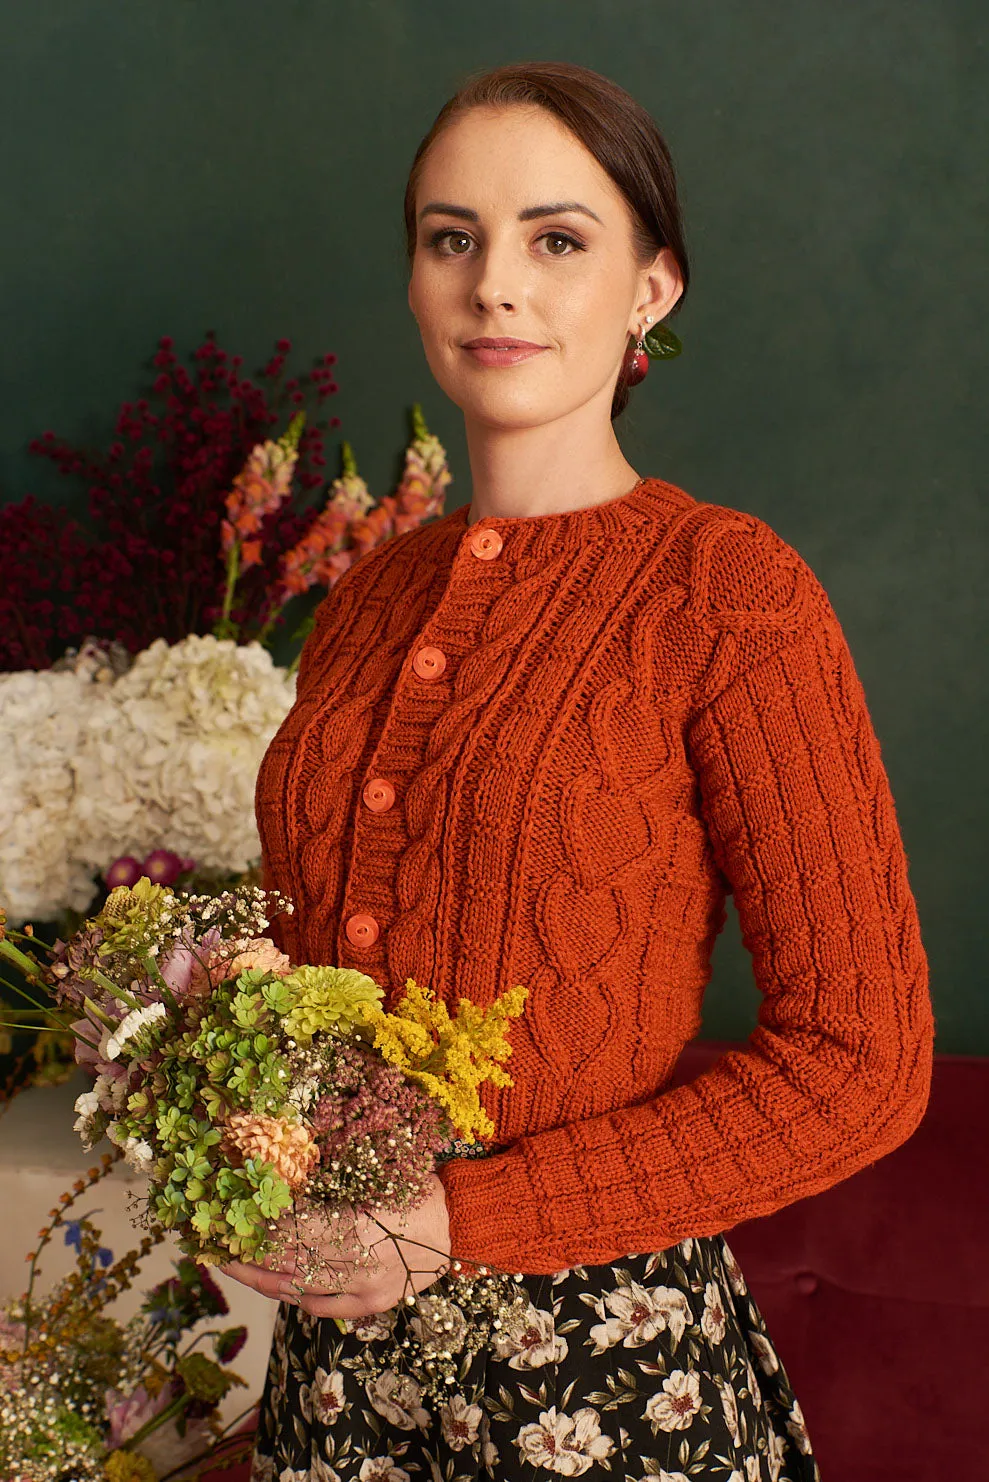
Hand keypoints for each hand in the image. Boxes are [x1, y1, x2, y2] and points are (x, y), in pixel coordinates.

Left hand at [217, 1171, 451, 1318]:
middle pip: (286, 1257)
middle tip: (216, 1237)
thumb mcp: (375, 1173)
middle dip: (248, 1247)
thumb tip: (284, 1173)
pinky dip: (293, 1294)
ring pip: (296, 1285)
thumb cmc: (418, 1187)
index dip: (258, 1221)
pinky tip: (272, 1282)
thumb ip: (331, 1181)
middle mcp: (354, 1262)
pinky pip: (319, 1304)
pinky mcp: (369, 1304)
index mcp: (356, 1224)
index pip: (290, 1228)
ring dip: (259, 1274)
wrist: (459, 1224)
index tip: (230, 1209)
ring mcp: (361, 1289)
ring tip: (229, 1263)